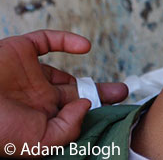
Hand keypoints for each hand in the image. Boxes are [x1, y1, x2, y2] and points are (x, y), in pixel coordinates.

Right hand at [0, 30, 127, 156]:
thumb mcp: (40, 142)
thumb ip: (68, 127)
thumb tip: (86, 106)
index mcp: (37, 117)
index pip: (70, 114)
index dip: (93, 111)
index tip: (117, 110)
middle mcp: (34, 97)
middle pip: (73, 94)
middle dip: (99, 94)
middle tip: (123, 93)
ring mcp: (27, 74)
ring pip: (63, 71)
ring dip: (86, 73)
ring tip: (116, 86)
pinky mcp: (19, 51)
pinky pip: (46, 41)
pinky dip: (66, 40)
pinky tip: (84, 47)